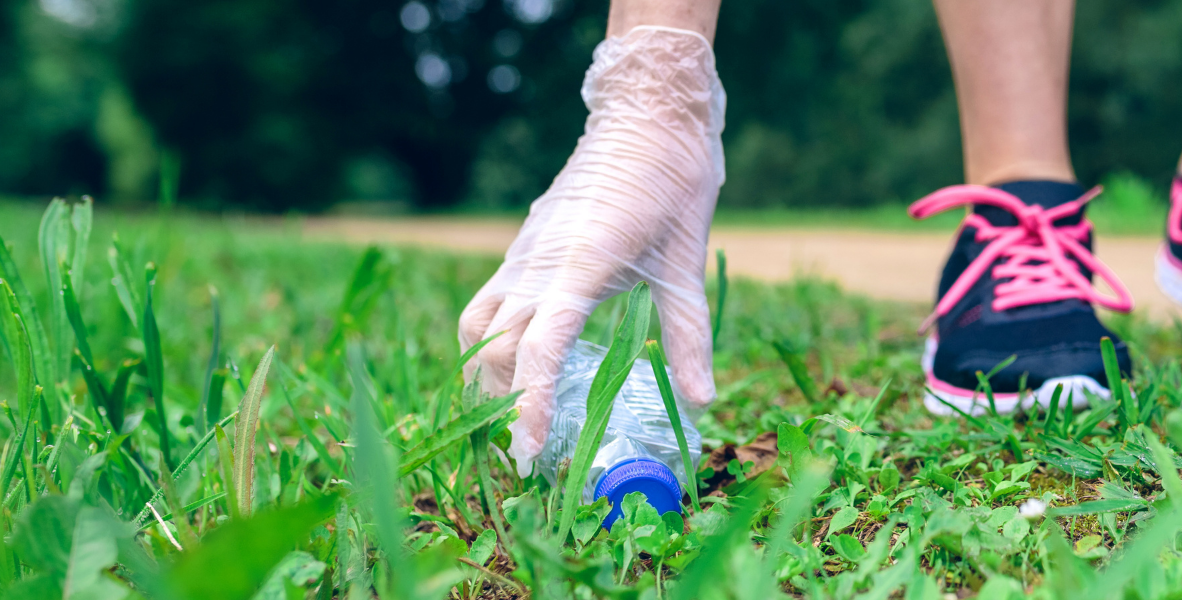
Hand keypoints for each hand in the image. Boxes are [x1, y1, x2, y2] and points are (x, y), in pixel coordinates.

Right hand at [457, 27, 723, 476]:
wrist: (648, 117)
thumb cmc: (674, 184)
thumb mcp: (686, 264)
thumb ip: (688, 336)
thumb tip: (702, 401)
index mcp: (578, 267)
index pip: (538, 350)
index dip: (529, 405)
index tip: (531, 452)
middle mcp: (537, 263)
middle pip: (495, 349)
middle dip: (502, 406)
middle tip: (525, 458)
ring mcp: (523, 253)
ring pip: (479, 327)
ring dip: (486, 376)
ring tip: (510, 420)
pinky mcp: (523, 247)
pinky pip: (487, 304)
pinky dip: (489, 343)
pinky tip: (514, 368)